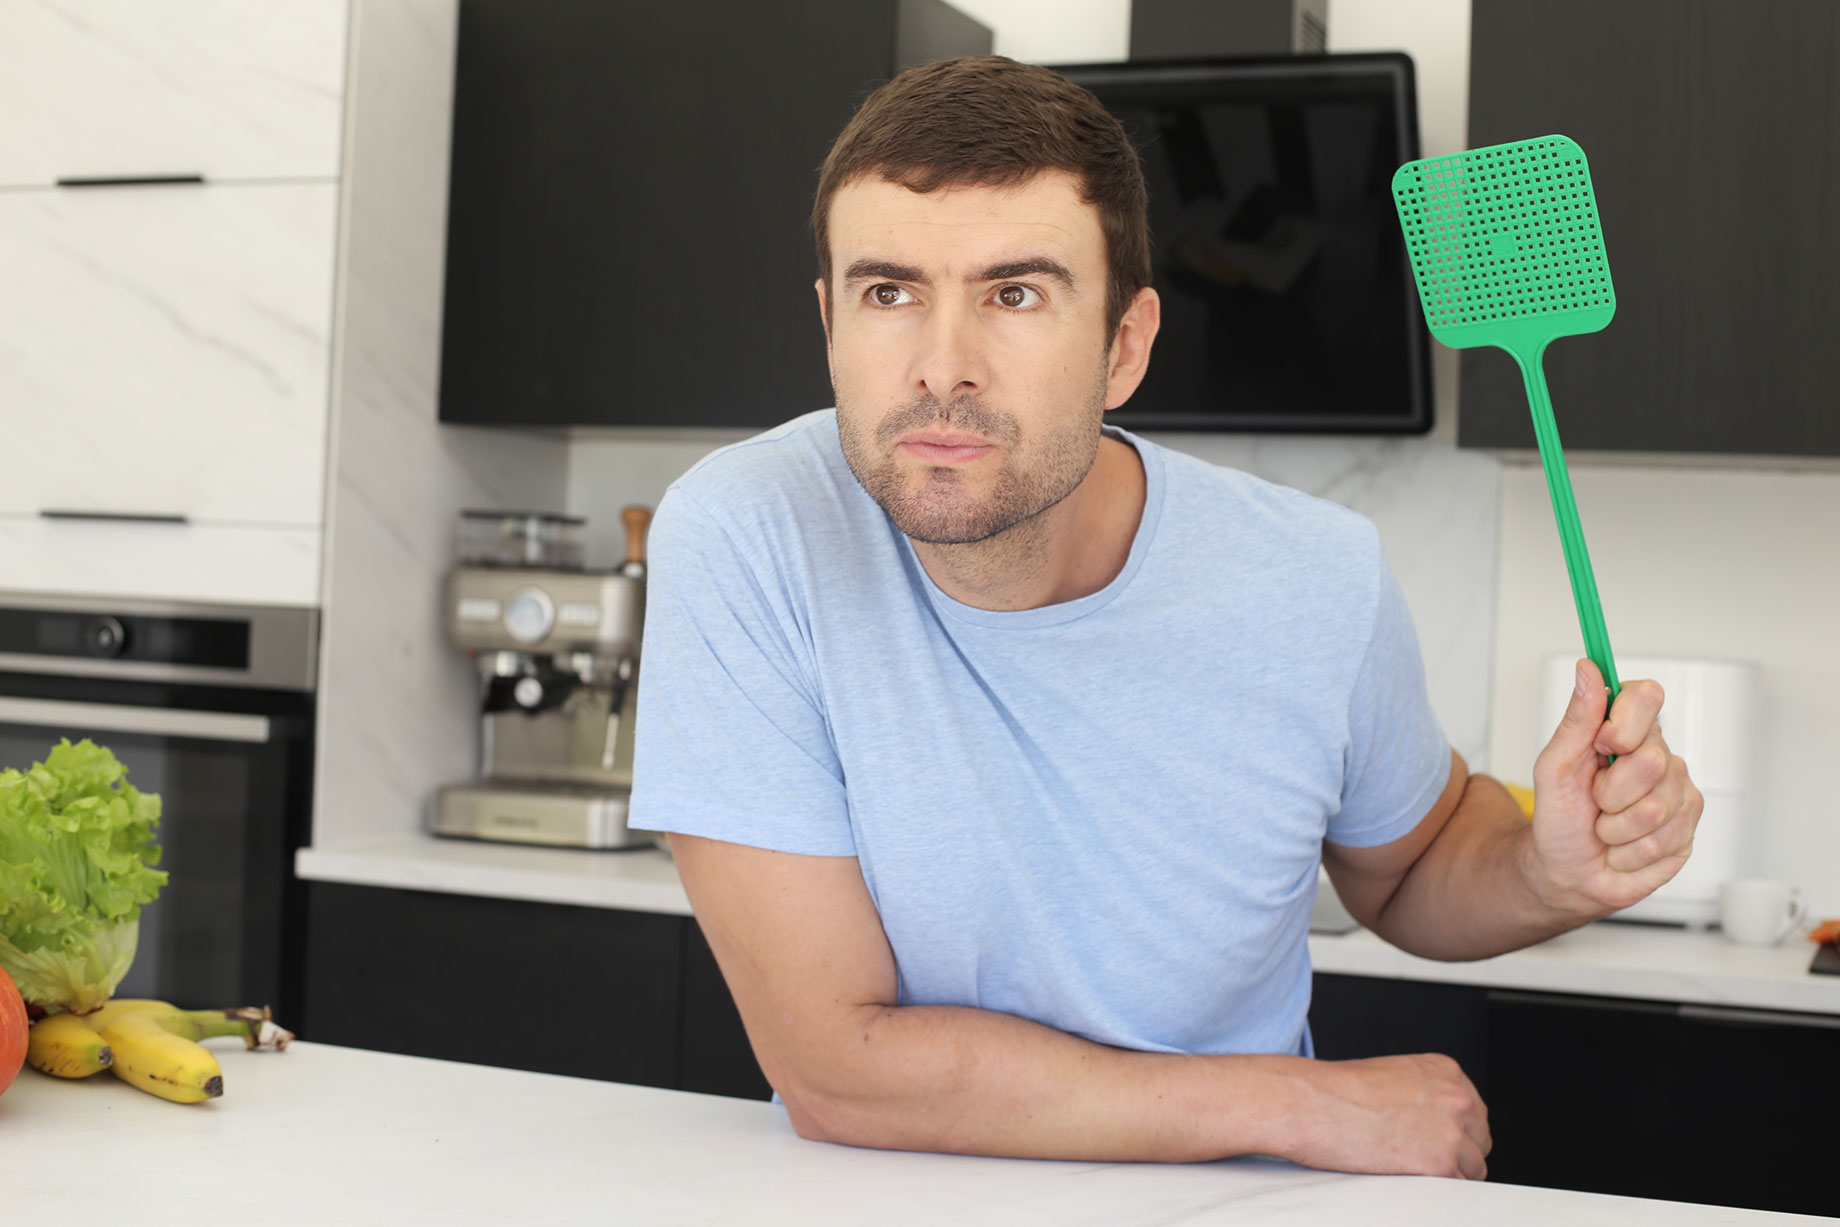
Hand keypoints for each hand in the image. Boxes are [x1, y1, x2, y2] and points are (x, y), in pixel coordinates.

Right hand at [1285, 1053, 1490, 1179]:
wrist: (1310, 1102)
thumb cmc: (1335, 1091)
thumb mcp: (1390, 1076)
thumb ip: (1422, 1094)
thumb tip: (1434, 1124)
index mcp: (1444, 1070)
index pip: (1472, 1111)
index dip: (1454, 1131)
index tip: (1434, 1141)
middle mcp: (1456, 1095)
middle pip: (1479, 1139)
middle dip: (1456, 1152)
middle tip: (1419, 1158)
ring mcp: (1452, 1129)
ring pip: (1473, 1167)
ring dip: (1447, 1174)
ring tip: (1408, 1169)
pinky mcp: (1442, 1162)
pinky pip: (1458, 1188)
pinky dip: (1437, 1190)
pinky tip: (1408, 1179)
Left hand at [1526, 658, 1705, 914]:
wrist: (1569, 873)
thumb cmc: (1559, 818)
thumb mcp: (1553, 767)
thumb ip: (1576, 719)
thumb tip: (1587, 669)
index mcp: (1623, 732)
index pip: (1647, 696)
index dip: (1626, 722)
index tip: (1603, 744)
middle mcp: (1657, 756)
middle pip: (1651, 759)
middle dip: (1610, 792)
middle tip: (1596, 802)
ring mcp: (1678, 793)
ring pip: (1656, 808)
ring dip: (1617, 827)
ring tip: (1606, 829)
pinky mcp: (1688, 830)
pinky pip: (1664, 839)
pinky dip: (1630, 851)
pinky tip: (1623, 848)